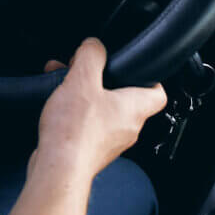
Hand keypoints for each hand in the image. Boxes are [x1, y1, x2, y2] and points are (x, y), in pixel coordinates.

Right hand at [32, 38, 166, 181]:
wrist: (58, 170)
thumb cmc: (74, 132)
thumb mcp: (82, 79)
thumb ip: (91, 55)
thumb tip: (94, 45)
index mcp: (134, 108)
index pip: (158, 93)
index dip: (150, 77)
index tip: (137, 67)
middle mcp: (127, 128)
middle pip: (124, 98)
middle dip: (103, 81)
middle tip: (86, 70)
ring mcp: (110, 142)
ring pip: (103, 111)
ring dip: (85, 95)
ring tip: (63, 84)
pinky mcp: (91, 151)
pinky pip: (88, 126)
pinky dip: (75, 112)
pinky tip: (56, 106)